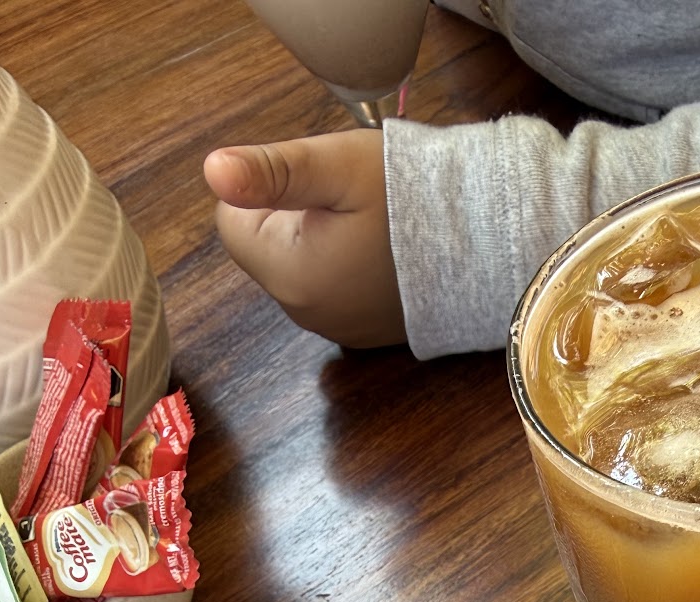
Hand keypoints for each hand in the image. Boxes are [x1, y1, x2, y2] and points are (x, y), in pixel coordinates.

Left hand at [203, 130, 404, 348]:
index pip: (232, 222)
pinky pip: (332, 293)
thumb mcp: (337, 167)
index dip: (268, 192)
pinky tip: (385, 256)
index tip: (318, 188)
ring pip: (299, 269)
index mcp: (289, 274)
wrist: (488, 246)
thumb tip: (211, 170)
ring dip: (321, 243)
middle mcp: (304, 314)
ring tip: (372, 227)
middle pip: (266, 249)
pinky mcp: (364, 336)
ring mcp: (336, 331)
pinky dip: (346, 271)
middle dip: (293, 219)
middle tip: (350, 204)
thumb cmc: (411, 198)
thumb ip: (271, 171)